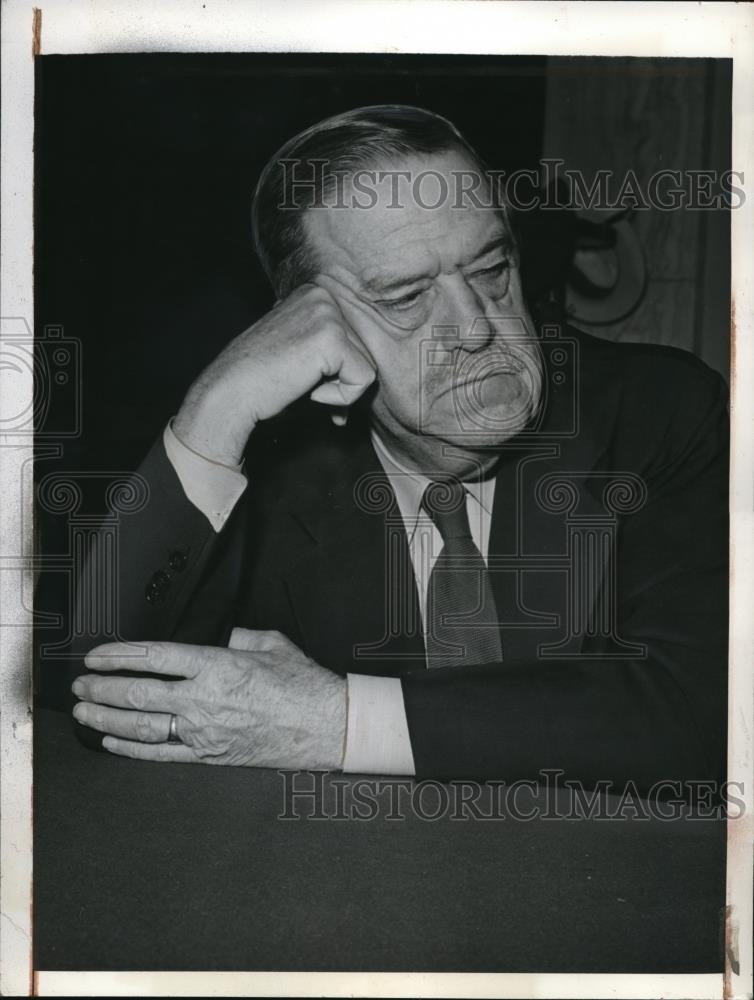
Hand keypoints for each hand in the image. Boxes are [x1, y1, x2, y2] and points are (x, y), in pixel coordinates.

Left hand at [71, 629, 346, 769]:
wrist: (327, 726)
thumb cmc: (303, 684)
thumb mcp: (273, 644)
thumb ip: (241, 637)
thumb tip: (226, 638)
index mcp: (217, 665)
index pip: (155, 658)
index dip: (119, 656)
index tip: (96, 656)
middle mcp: (204, 699)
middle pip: (139, 693)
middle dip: (103, 688)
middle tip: (80, 684)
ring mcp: (204, 731)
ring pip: (142, 726)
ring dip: (107, 718)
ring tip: (84, 712)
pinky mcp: (209, 756)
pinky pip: (161, 754)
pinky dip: (131, 749)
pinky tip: (112, 742)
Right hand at [172, 278, 378, 464]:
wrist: (230, 391)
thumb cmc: (262, 380)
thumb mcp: (300, 353)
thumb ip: (331, 352)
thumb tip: (366, 375)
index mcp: (314, 293)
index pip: (353, 339)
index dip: (337, 371)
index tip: (311, 384)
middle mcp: (322, 295)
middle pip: (364, 351)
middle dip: (341, 382)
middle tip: (309, 392)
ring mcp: (327, 314)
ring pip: (367, 366)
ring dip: (339, 391)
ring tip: (303, 387)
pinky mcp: (331, 338)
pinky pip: (363, 381)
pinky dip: (341, 399)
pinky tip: (308, 391)